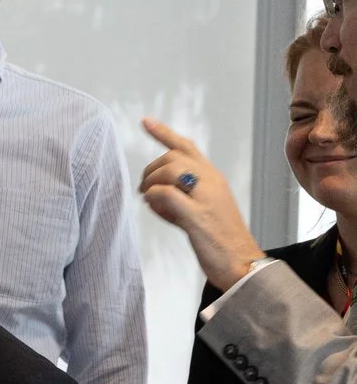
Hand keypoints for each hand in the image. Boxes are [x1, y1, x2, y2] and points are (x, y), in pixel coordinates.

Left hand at [138, 120, 265, 290]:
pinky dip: (154, 198)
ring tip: (147, 198)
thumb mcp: (199, 209)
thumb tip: (152, 193)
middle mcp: (211, 181)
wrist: (241, 262)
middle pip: (173, 156)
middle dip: (150, 169)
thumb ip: (180, 196)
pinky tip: (153, 206)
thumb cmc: (217, 238)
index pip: (187, 147)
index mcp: (212, 177)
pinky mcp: (198, 217)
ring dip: (150, 183)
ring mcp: (206, 198)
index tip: (145, 121)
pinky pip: (168, 195)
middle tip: (143, 188)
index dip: (164, 132)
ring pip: (170, 171)